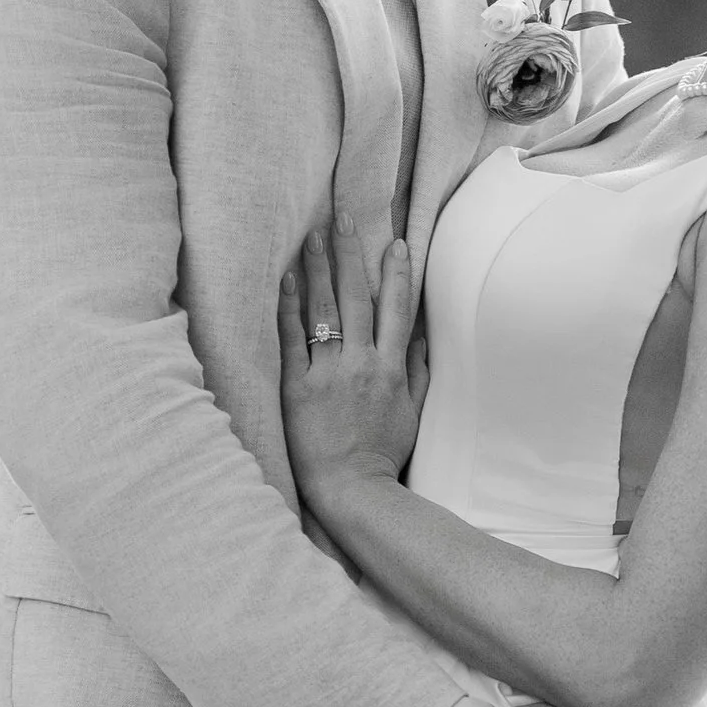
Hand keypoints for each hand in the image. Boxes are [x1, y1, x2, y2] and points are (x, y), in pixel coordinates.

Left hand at [278, 214, 424, 513]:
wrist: (352, 487)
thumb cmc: (383, 453)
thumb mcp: (412, 413)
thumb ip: (417, 372)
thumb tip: (420, 336)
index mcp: (391, 369)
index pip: (396, 310)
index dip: (397, 274)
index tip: (395, 243)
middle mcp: (362, 364)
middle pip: (357, 298)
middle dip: (351, 255)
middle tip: (343, 218)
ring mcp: (329, 373)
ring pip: (324, 310)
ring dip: (318, 269)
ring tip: (311, 236)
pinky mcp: (299, 387)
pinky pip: (293, 340)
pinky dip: (290, 308)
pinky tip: (286, 279)